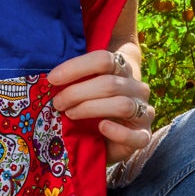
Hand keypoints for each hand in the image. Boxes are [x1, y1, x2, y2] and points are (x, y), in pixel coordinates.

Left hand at [47, 48, 153, 163]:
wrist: (108, 136)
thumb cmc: (91, 107)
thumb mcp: (84, 89)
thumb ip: (74, 81)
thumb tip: (50, 78)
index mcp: (123, 70)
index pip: (104, 59)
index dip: (76, 67)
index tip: (52, 79)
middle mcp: (137, 88)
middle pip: (109, 83)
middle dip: (77, 93)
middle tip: (58, 103)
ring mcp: (144, 112)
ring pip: (122, 105)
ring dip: (90, 109)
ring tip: (70, 114)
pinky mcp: (144, 135)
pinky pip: (136, 135)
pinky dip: (118, 132)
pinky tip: (102, 128)